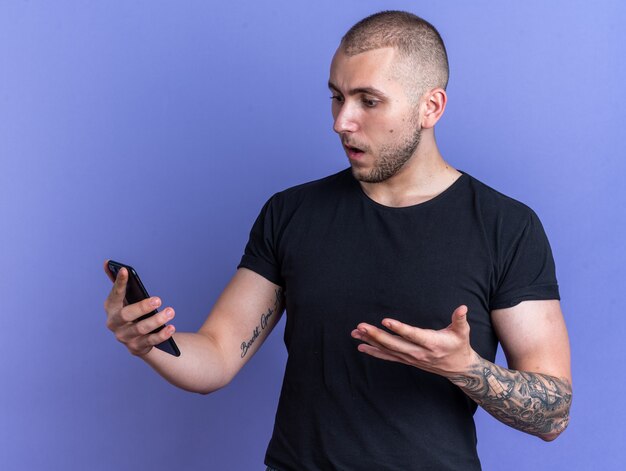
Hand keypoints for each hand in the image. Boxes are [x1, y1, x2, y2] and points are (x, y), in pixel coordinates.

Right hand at [103, 261, 175, 356]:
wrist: (137, 338)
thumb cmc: (131, 312)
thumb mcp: (125, 298)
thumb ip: (117, 281)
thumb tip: (106, 262)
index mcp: (111, 307)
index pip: (115, 294)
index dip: (119, 282)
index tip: (125, 270)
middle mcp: (114, 323)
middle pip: (126, 315)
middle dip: (142, 307)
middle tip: (158, 299)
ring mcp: (124, 337)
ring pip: (141, 329)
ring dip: (157, 320)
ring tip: (171, 311)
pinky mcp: (136, 347)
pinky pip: (150, 341)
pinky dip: (161, 334)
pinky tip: (171, 328)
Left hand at [350, 305, 477, 377]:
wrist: (458, 368)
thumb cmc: (459, 345)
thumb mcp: (462, 332)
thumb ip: (460, 319)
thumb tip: (463, 307)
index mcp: (431, 343)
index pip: (412, 335)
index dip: (399, 328)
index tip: (385, 320)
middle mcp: (418, 352)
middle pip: (394, 344)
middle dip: (376, 335)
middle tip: (361, 326)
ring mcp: (411, 358)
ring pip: (387, 350)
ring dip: (370, 341)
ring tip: (355, 333)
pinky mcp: (406, 360)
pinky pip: (387, 356)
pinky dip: (374, 352)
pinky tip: (361, 346)